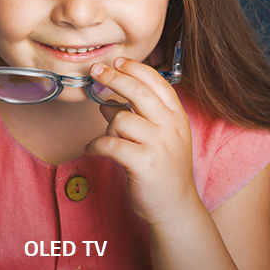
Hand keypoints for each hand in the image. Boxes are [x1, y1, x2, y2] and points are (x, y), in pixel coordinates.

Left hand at [84, 57, 198, 226]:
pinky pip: (110, 143)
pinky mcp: (144, 163)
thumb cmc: (162, 170)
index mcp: (176, 117)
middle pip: (138, 91)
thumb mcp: (156, 138)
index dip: (135, 68)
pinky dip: (95, 145)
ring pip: (120, 119)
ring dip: (107, 127)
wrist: (175, 207)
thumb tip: (107, 102)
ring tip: (106, 140)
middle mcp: (171, 127)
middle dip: (113, 78)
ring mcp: (159, 145)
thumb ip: (136, 117)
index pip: (157, 82)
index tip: (116, 61)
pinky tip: (93, 149)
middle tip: (96, 72)